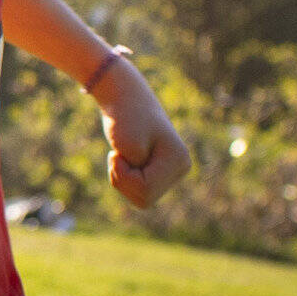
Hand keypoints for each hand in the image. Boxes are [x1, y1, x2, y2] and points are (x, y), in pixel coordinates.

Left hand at [93, 58, 191, 207]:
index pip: (145, 190)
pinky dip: (123, 178)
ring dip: (122, 179)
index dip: (123, 176)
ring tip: (121, 155)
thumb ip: (136, 179)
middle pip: (144, 198)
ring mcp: (171, 171)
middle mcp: (180, 168)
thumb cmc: (124, 118)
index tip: (116, 154)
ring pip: (140, 198)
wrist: (123, 97)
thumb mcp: (127, 148)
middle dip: (123, 180)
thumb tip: (146, 198)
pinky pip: (137, 191)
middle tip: (117, 155)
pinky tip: (124, 159)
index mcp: (178, 160)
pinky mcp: (159, 171)